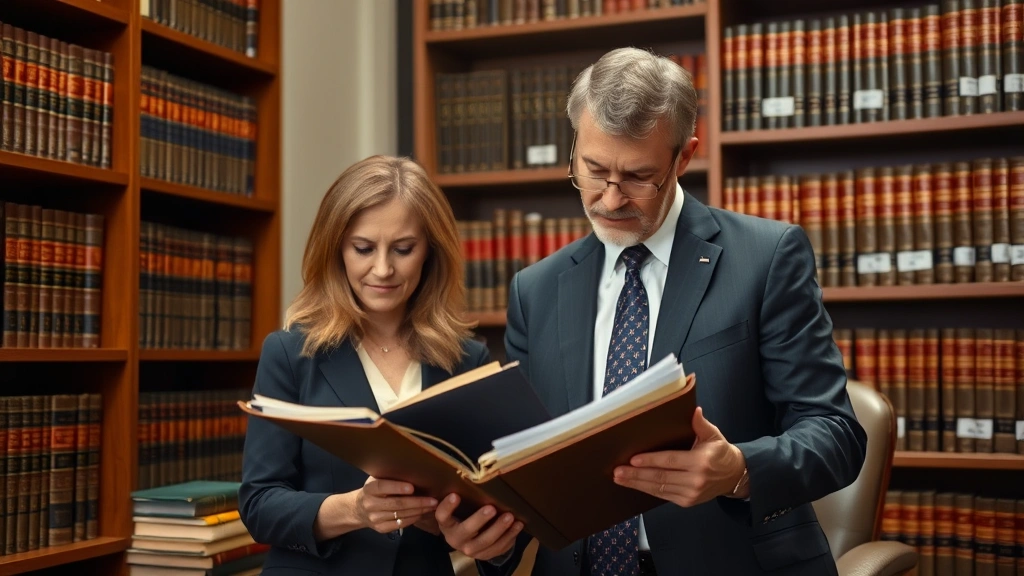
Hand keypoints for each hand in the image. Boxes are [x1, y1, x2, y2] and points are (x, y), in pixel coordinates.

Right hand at [354, 476, 438, 533]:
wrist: (359, 509)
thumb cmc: (374, 490)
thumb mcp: (377, 480)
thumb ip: (390, 477)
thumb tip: (415, 470)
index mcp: (369, 488)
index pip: (382, 487)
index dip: (397, 487)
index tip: (412, 487)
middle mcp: (370, 504)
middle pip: (396, 504)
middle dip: (417, 502)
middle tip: (433, 500)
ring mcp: (375, 518)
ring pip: (400, 515)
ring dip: (419, 511)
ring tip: (432, 506)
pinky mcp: (380, 528)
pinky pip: (400, 525)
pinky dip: (413, 519)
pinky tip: (422, 514)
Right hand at [435, 493, 523, 560]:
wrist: (468, 540)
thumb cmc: (463, 516)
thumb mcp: (457, 509)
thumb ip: (458, 498)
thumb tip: (459, 481)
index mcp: (447, 525)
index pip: (442, 516)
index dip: (447, 507)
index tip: (455, 495)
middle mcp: (456, 540)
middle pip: (466, 531)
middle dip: (479, 519)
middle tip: (491, 508)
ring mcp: (471, 550)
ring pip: (486, 542)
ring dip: (499, 529)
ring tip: (510, 516)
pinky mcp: (485, 555)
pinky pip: (498, 548)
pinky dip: (510, 536)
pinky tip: (517, 525)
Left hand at [613, 407, 747, 506]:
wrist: (734, 476)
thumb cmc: (720, 453)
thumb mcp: (714, 435)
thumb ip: (701, 424)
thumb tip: (694, 410)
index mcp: (700, 462)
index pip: (670, 461)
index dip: (650, 461)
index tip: (632, 459)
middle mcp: (695, 480)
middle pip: (660, 477)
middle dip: (636, 475)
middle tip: (618, 471)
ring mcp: (691, 494)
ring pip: (659, 489)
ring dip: (637, 484)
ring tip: (620, 478)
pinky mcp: (687, 502)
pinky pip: (663, 495)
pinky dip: (647, 490)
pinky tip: (635, 484)